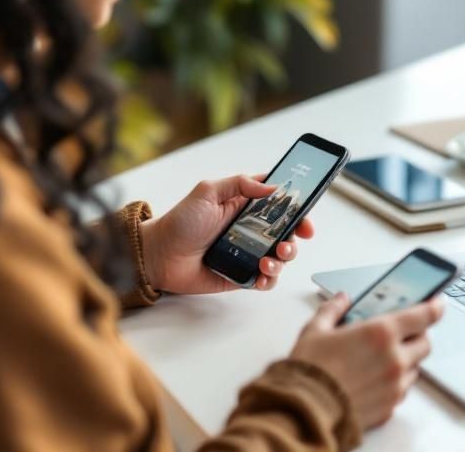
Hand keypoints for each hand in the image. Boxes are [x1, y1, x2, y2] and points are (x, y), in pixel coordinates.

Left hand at [141, 174, 314, 293]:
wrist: (159, 255)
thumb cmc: (180, 222)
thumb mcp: (208, 192)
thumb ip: (239, 184)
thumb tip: (272, 187)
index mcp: (245, 206)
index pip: (280, 205)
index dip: (297, 210)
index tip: (305, 218)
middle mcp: (250, 229)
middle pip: (286, 232)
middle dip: (295, 238)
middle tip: (287, 242)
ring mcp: (247, 253)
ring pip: (280, 257)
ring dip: (283, 260)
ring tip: (268, 261)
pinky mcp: (241, 275)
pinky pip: (265, 280)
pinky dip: (270, 279)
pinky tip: (262, 274)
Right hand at [290, 293, 444, 428]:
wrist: (303, 412)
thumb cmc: (309, 371)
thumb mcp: (315, 330)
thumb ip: (333, 310)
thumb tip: (341, 300)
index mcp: (380, 333)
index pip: (424, 315)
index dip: (434, 305)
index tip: (436, 301)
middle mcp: (395, 359)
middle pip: (425, 343)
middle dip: (418, 335)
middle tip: (402, 332)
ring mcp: (395, 385)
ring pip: (415, 367)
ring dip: (406, 359)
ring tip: (382, 357)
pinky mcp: (391, 406)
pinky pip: (402, 390)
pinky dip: (395, 382)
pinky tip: (375, 378)